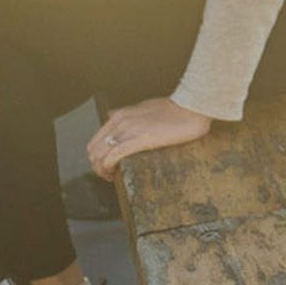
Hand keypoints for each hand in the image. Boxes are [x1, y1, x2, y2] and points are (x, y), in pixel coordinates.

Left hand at [88, 97, 212, 180]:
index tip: (108, 164)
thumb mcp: (146, 107)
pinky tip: (115, 174)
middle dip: (97, 165)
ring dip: (102, 170)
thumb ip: (131, 114)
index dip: (98, 156)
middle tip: (109, 174)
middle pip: (94, 150)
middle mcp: (119, 122)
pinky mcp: (138, 140)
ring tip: (112, 177)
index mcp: (120, 115)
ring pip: (99, 155)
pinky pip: (113, 156)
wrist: (191, 108)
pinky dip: (108, 168)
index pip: (96, 140)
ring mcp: (127, 131)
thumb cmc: (176, 109)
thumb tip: (116, 116)